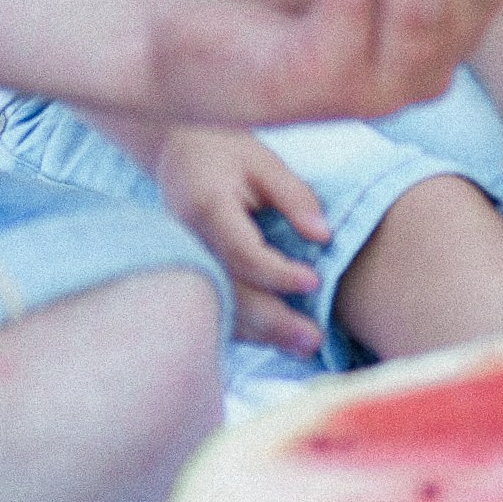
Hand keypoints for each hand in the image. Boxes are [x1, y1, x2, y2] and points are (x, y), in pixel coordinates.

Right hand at [147, 128, 329, 357]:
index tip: (314, 281)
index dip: (277, 273)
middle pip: (229, 293)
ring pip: (220, 308)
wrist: (179, 152)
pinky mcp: (188, 276)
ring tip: (304, 349)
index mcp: (205, 207)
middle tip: (314, 339)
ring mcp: (183, 263)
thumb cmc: (226, 152)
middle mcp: (187, 243)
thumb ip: (294, 197)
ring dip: (262, 334)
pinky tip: (278, 339)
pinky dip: (247, 328)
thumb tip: (323, 237)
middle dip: (272, 321)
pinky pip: (215, 308)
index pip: (241, 252)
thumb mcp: (264, 162)